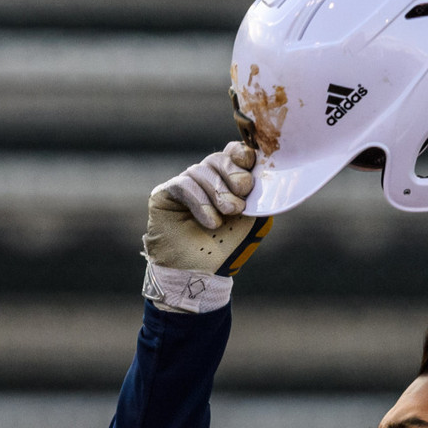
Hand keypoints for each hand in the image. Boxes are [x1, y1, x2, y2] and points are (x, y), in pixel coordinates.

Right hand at [144, 141, 274, 277]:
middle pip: (217, 158)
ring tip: (227, 214)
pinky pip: (183, 185)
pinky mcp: (164, 194)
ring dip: (218, 192)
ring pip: (200, 170)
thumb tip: (263, 172)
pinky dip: (200, 202)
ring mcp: (184, 185)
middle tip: (243, 194)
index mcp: (225, 180)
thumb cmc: (224, 248)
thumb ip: (257, 195)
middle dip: (233, 174)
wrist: (198, 274)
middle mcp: (204, 179)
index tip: (251, 163)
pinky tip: (211, 222)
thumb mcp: (249, 219)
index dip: (242, 154)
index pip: (232, 153)